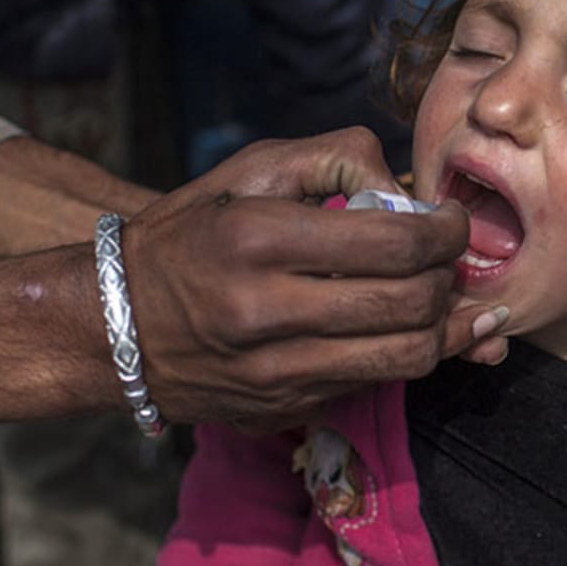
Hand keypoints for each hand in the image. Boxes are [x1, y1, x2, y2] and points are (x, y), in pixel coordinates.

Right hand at [123, 127, 509, 427]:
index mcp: (260, 239)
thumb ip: (337, 159)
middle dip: (449, 277)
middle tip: (447, 256)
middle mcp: (267, 312)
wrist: (115, 324)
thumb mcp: (252, 169)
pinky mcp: (284, 406)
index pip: (396, 244)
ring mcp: (276, 371)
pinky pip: (374, 383)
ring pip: (406, 357)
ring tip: (447, 297)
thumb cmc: (192, 232)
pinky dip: (404, 353)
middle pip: (410, 304)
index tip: (451, 221)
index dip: (446, 232)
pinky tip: (411, 328)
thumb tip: (407, 192)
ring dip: (444, 326)